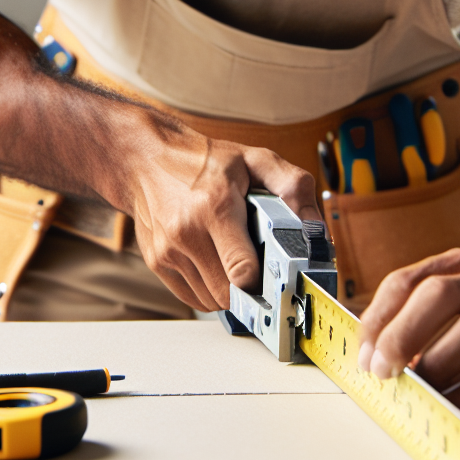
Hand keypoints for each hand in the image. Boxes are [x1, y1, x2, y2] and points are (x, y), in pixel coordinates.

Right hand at [114, 125, 316, 312]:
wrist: (145, 159)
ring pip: (212, 300)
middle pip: (229, 293)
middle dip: (251, 288)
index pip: (243, 270)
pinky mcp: (157, 262)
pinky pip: (193, 297)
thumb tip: (315, 227)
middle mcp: (187, 232)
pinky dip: (209, 290)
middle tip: (262, 269)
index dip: (266, 281)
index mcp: (215, 207)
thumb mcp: (255, 159)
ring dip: (230, 291)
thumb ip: (293, 187)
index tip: (279, 277)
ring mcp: (168, 251)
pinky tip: (216, 265)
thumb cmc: (203, 161)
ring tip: (235, 262)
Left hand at [355, 250, 459, 414]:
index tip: (362, 353)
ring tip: (417, 387)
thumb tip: (371, 354)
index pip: (408, 281)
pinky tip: (451, 405)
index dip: (379, 317)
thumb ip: (420, 321)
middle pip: (439, 294)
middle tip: (382, 368)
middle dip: (402, 332)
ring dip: (437, 362)